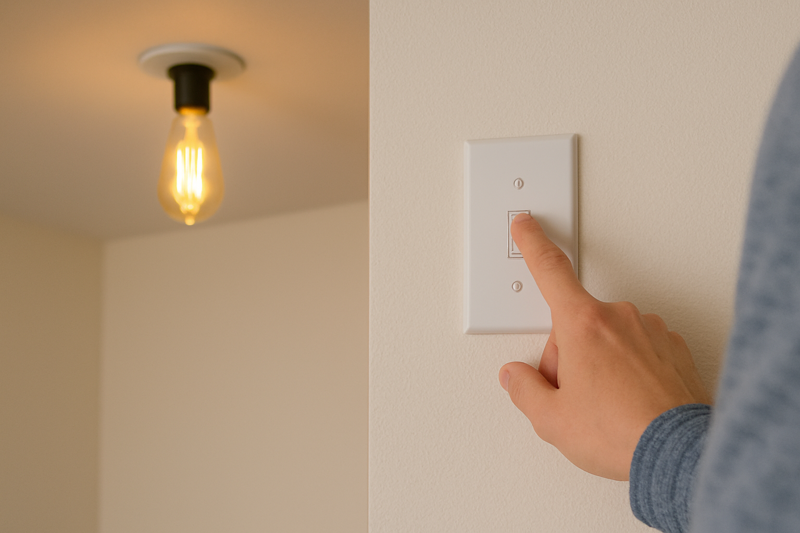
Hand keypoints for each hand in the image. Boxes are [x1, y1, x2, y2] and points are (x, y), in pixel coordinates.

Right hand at [499, 213, 710, 480]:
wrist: (680, 455)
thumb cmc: (621, 433)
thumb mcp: (552, 419)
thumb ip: (525, 390)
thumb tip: (517, 377)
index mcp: (583, 324)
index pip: (550, 270)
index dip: (533, 244)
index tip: (526, 225)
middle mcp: (620, 318)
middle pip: (575, 324)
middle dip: (567, 355)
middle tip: (573, 396)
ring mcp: (651, 331)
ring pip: (607, 338)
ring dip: (599, 363)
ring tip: (607, 406)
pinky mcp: (674, 349)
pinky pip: (638, 350)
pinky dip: (629, 370)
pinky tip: (630, 402)